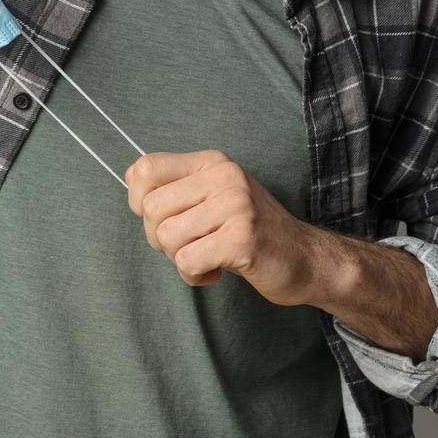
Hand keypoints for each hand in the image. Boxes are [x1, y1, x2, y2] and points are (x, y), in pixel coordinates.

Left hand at [125, 149, 335, 306]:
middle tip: (188, 246)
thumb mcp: (215, 195)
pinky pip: (187, 261)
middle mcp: (224, 177)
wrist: (307, 258)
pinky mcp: (243, 240)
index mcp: (212, 163)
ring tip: (205, 258)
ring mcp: (236, 206)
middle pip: (150, 208)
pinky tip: (216, 271)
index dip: (138, 200)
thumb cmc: (251, 231)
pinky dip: (194, 275)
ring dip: (178, 259)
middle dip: (159, 238)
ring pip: (166, 236)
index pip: (146, 168)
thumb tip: (130, 177)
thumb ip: (177, 185)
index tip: (161, 219)